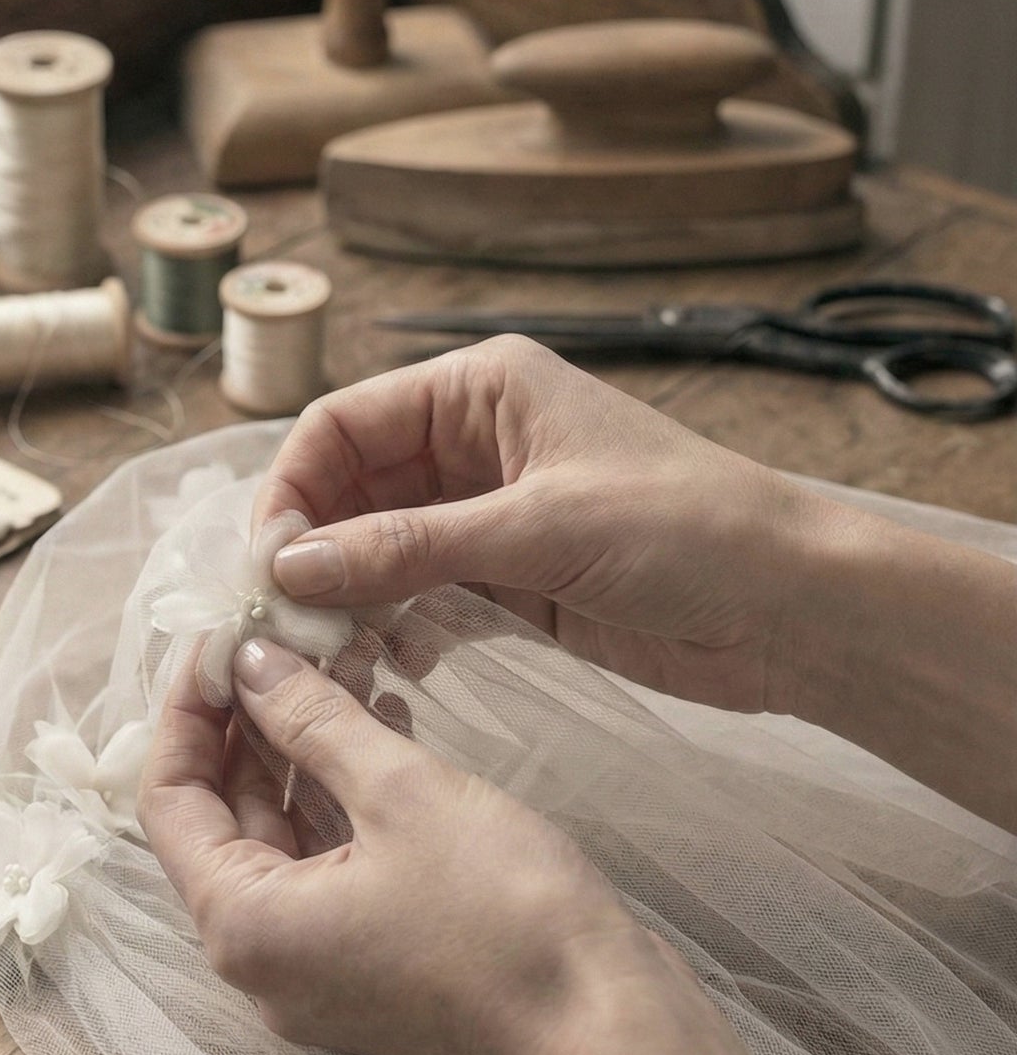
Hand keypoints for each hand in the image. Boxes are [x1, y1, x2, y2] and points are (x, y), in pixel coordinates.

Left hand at [139, 635, 688, 1054]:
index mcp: (242, 926)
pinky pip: (330, 875)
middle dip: (252, 725)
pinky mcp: (371, 975)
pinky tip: (385, 730)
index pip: (168, 801)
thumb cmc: (504, 914)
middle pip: (222, 823)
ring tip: (344, 665)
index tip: (221, 639)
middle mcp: (262, 964)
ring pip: (284, 845)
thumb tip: (247, 662)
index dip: (187, 711)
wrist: (606, 1028)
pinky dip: (344, 807)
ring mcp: (317, 976)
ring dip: (305, 757)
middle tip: (287, 639)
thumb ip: (311, 719)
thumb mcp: (401, 791)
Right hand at [252, 336, 851, 714]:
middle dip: (313, 550)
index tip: (265, 565)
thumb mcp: (537, 529)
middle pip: (354, 490)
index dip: (293, 489)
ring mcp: (493, 517)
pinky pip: (425, 599)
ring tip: (322, 653)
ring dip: (347, 597)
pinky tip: (381, 665)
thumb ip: (408, 547)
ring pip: (383, 549)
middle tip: (279, 623)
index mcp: (483, 389)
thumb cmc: (685, 531)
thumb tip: (290, 563)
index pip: (346, 425)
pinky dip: (395, 628)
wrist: (789, 608)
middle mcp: (478, 443)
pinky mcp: (515, 584)